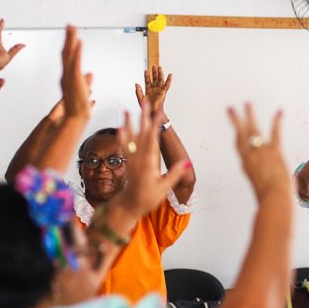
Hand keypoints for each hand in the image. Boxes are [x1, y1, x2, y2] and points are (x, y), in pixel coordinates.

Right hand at [60, 26, 92, 120]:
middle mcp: (65, 75)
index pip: (67, 57)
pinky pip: (76, 63)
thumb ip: (86, 80)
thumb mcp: (84, 90)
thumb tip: (90, 74)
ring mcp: (69, 77)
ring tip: (72, 28)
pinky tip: (79, 42)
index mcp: (67, 77)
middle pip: (65, 52)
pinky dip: (77, 52)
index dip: (69, 45)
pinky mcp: (75, 80)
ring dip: (71, 40)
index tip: (71, 34)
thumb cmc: (79, 108)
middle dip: (68, 38)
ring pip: (69, 54)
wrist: (75, 118)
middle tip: (70, 25)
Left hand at [108, 100, 189, 217]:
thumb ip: (174, 174)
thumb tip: (187, 162)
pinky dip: (123, 136)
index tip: (158, 112)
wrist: (129, 205)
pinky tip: (121, 128)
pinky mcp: (128, 162)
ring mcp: (132, 159)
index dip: (155, 125)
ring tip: (128, 110)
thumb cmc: (147, 198)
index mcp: (148, 163)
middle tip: (144, 102)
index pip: (152, 140)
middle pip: (142, 134)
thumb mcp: (164, 188)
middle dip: (144, 117)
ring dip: (130, 124)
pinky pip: (125, 147)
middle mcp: (138, 159)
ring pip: (131, 138)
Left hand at [135, 65, 171, 119]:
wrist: (152, 112)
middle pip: (154, 78)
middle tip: (154, 66)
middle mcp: (154, 89)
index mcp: (149, 90)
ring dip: (160, 74)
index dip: (146, 76)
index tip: (146, 71)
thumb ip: (138, 91)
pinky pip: (167, 85)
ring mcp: (159, 90)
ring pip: (160, 80)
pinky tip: (170, 75)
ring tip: (159, 67)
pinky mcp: (163, 92)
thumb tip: (136, 83)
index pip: (147, 81)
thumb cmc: (147, 107)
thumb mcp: (140, 99)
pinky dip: (169, 80)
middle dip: (154, 72)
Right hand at [228, 105, 288, 201]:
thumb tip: (264, 183)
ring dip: (250, 115)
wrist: (273, 198)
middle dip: (236, 120)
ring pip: (253, 129)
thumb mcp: (260, 187)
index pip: (239, 146)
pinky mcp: (275, 151)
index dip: (237, 135)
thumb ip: (260, 179)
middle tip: (231, 108)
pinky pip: (275, 132)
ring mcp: (261, 152)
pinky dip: (277, 121)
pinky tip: (279, 111)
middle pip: (240, 134)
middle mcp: (250, 156)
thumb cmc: (268, 197)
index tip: (236, 128)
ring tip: (247, 103)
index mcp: (245, 164)